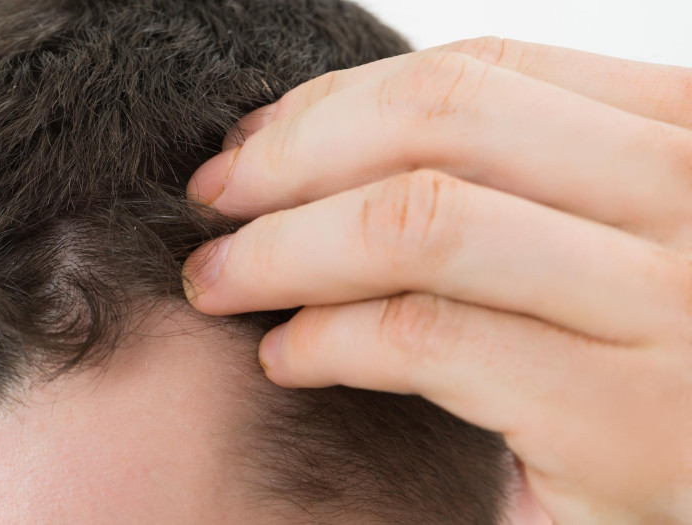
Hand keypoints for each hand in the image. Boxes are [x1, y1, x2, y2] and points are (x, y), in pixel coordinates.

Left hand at [183, 38, 691, 523]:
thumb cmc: (627, 367)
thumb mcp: (588, 241)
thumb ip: (499, 178)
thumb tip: (306, 136)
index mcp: (684, 135)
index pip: (478, 75)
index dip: (334, 102)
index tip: (250, 147)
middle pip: (438, 122)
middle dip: (290, 158)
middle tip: (213, 203)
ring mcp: (675, 308)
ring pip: (418, 222)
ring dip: (282, 248)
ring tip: (222, 281)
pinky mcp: (627, 421)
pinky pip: (424, 337)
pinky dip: (325, 339)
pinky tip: (285, 359)